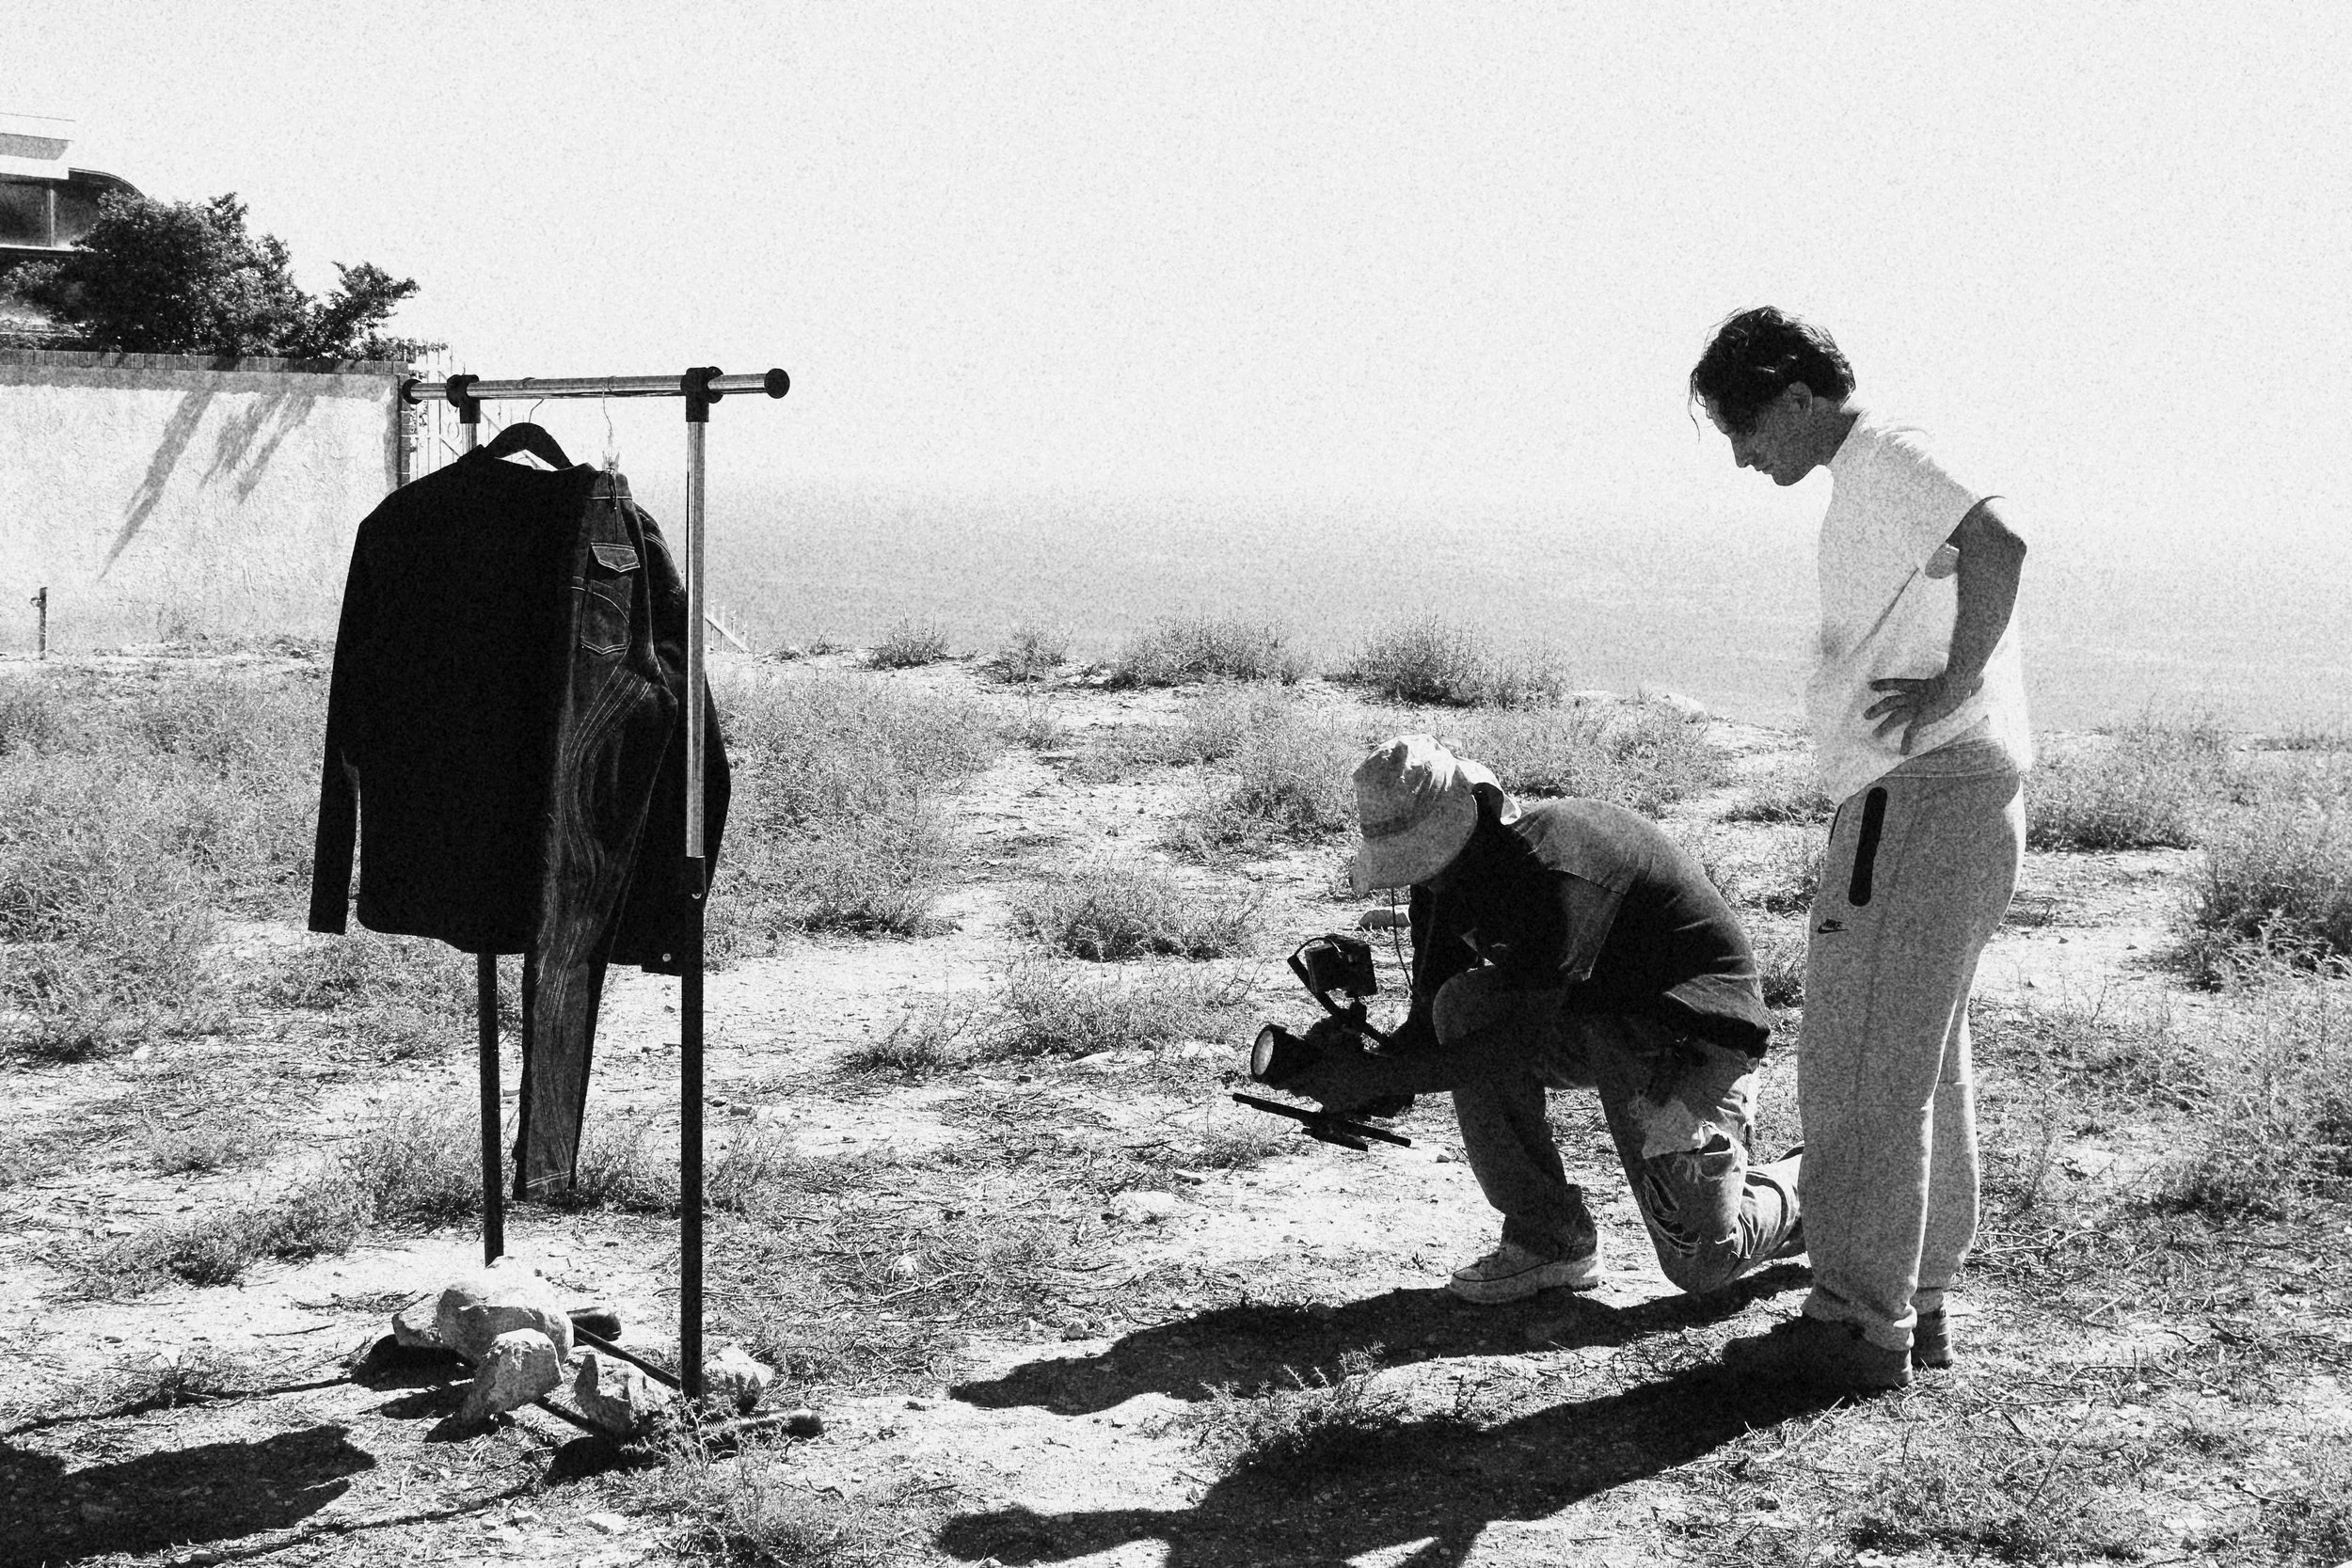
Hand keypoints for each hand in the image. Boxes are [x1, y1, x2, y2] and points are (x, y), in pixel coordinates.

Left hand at [1282, 1029, 1387, 1115]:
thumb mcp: (1334, 1046)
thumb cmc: (1353, 1057)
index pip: (1286, 1082)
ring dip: (1313, 1091)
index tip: (1270, 1083)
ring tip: (1320, 1083)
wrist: (1373, 1077)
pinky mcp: (1336, 1107)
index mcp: (1312, 1075)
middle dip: (1294, 1087)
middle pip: (1297, 1091)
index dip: (1276, 1083)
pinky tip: (1332, 1092)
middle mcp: (1315, 1090)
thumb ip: (1318, 1041)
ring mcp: (1325, 1100)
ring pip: (1313, 1096)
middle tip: (1294, 1082)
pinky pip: (1327, 1103)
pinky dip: (1328, 1097)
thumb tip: (1305, 1036)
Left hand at [1863, 670, 1978, 754]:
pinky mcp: (1921, 717)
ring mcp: (1916, 706)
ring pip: (1894, 717)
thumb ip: (1962, 680)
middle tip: (1865, 715)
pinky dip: (1906, 742)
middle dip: (1877, 708)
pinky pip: (1910, 732)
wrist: (1957, 682)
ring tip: (1874, 735)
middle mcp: (1914, 696)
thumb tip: (1979, 681)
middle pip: (1890, 701)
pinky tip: (1903, 752)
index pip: (1896, 683)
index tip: (1871, 686)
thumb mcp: (1958, 677)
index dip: (1883, 684)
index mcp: (1919, 685)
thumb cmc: (1961, 677)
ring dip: (1883, 726)